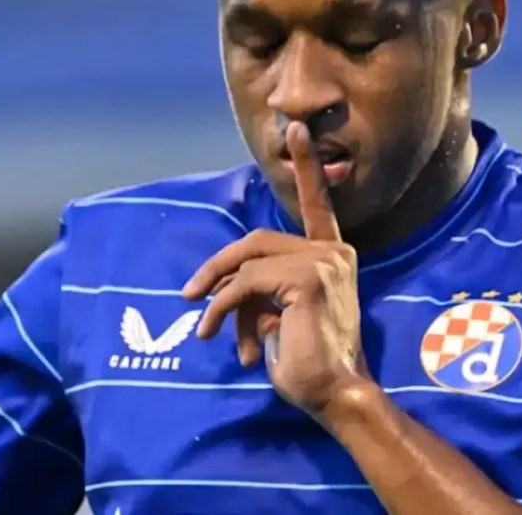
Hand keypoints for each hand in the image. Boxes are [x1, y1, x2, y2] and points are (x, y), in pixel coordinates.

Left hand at [183, 121, 369, 415]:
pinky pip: (245, 283)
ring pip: (247, 262)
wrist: (332, 393)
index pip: (315, 205)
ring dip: (218, 299)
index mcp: (331, 255)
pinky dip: (221, 308)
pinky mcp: (307, 279)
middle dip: (217, 267)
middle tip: (188, 296)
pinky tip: (213, 333)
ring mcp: (324, 262)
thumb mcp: (274, 314)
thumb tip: (215, 285)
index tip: (298, 128)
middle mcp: (333, 251)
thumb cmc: (304, 360)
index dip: (306, 166)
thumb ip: (257, 286)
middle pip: (257, 240)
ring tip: (207, 331)